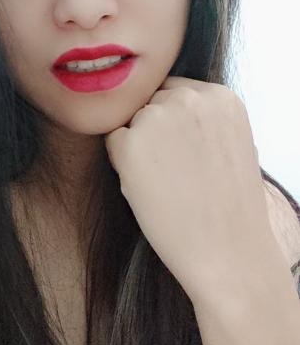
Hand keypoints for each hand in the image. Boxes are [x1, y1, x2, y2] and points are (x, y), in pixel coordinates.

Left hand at [104, 76, 275, 303]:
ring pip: (131, 122)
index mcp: (219, 97)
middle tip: (176, 172)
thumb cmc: (229, 205)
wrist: (228, 253)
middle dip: (154, 131)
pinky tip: (151, 188)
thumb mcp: (232, 142)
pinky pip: (113, 142)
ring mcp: (158, 118)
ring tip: (168, 182)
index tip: (184, 153)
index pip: (175, 91)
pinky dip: (123, 164)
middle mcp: (189, 98)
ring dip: (139, 147)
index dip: (174, 124)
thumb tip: (166, 105)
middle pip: (150, 103)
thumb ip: (203, 117)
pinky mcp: (130, 143)